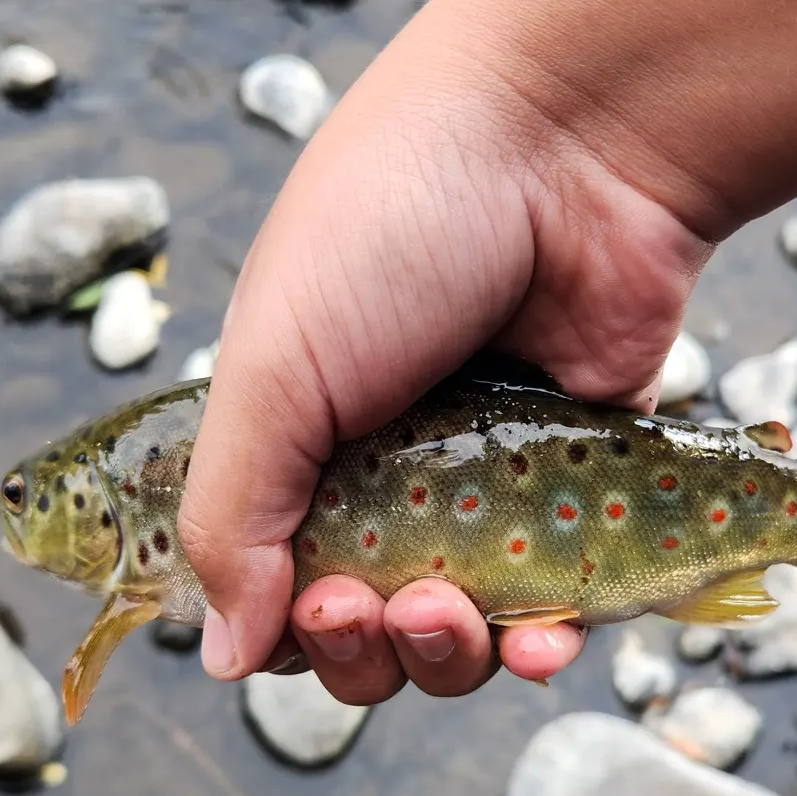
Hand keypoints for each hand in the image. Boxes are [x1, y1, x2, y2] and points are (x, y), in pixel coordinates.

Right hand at [176, 0, 711, 703]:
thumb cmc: (394, 226)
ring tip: (449, 611)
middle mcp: (382, 469)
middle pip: (361, 630)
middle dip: (360, 651)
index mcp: (293, 436)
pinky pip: (557, 603)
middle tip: (369, 608)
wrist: (569, 139)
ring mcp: (483, 484)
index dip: (281, 625)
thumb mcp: (273, 368)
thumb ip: (229, 516)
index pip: (266, 581)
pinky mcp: (578, 488)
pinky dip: (545, 641)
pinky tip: (545, 640)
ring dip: (446, 655)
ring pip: (459, 636)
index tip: (306, 605)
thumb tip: (218, 655)